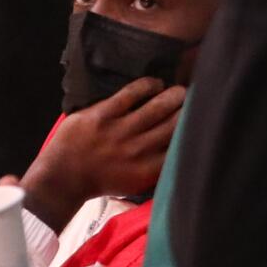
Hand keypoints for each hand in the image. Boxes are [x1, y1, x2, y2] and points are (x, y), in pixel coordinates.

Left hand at [20, 79, 185, 229]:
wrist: (63, 178)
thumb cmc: (100, 181)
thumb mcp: (133, 183)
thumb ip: (156, 169)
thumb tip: (178, 150)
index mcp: (147, 169)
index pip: (181, 145)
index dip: (195, 129)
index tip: (202, 120)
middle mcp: (138, 150)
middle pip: (175, 123)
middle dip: (189, 108)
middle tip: (195, 99)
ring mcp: (119, 131)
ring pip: (157, 106)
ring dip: (173, 95)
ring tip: (179, 90)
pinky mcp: (102, 115)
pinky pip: (131, 93)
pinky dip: (148, 85)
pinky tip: (155, 84)